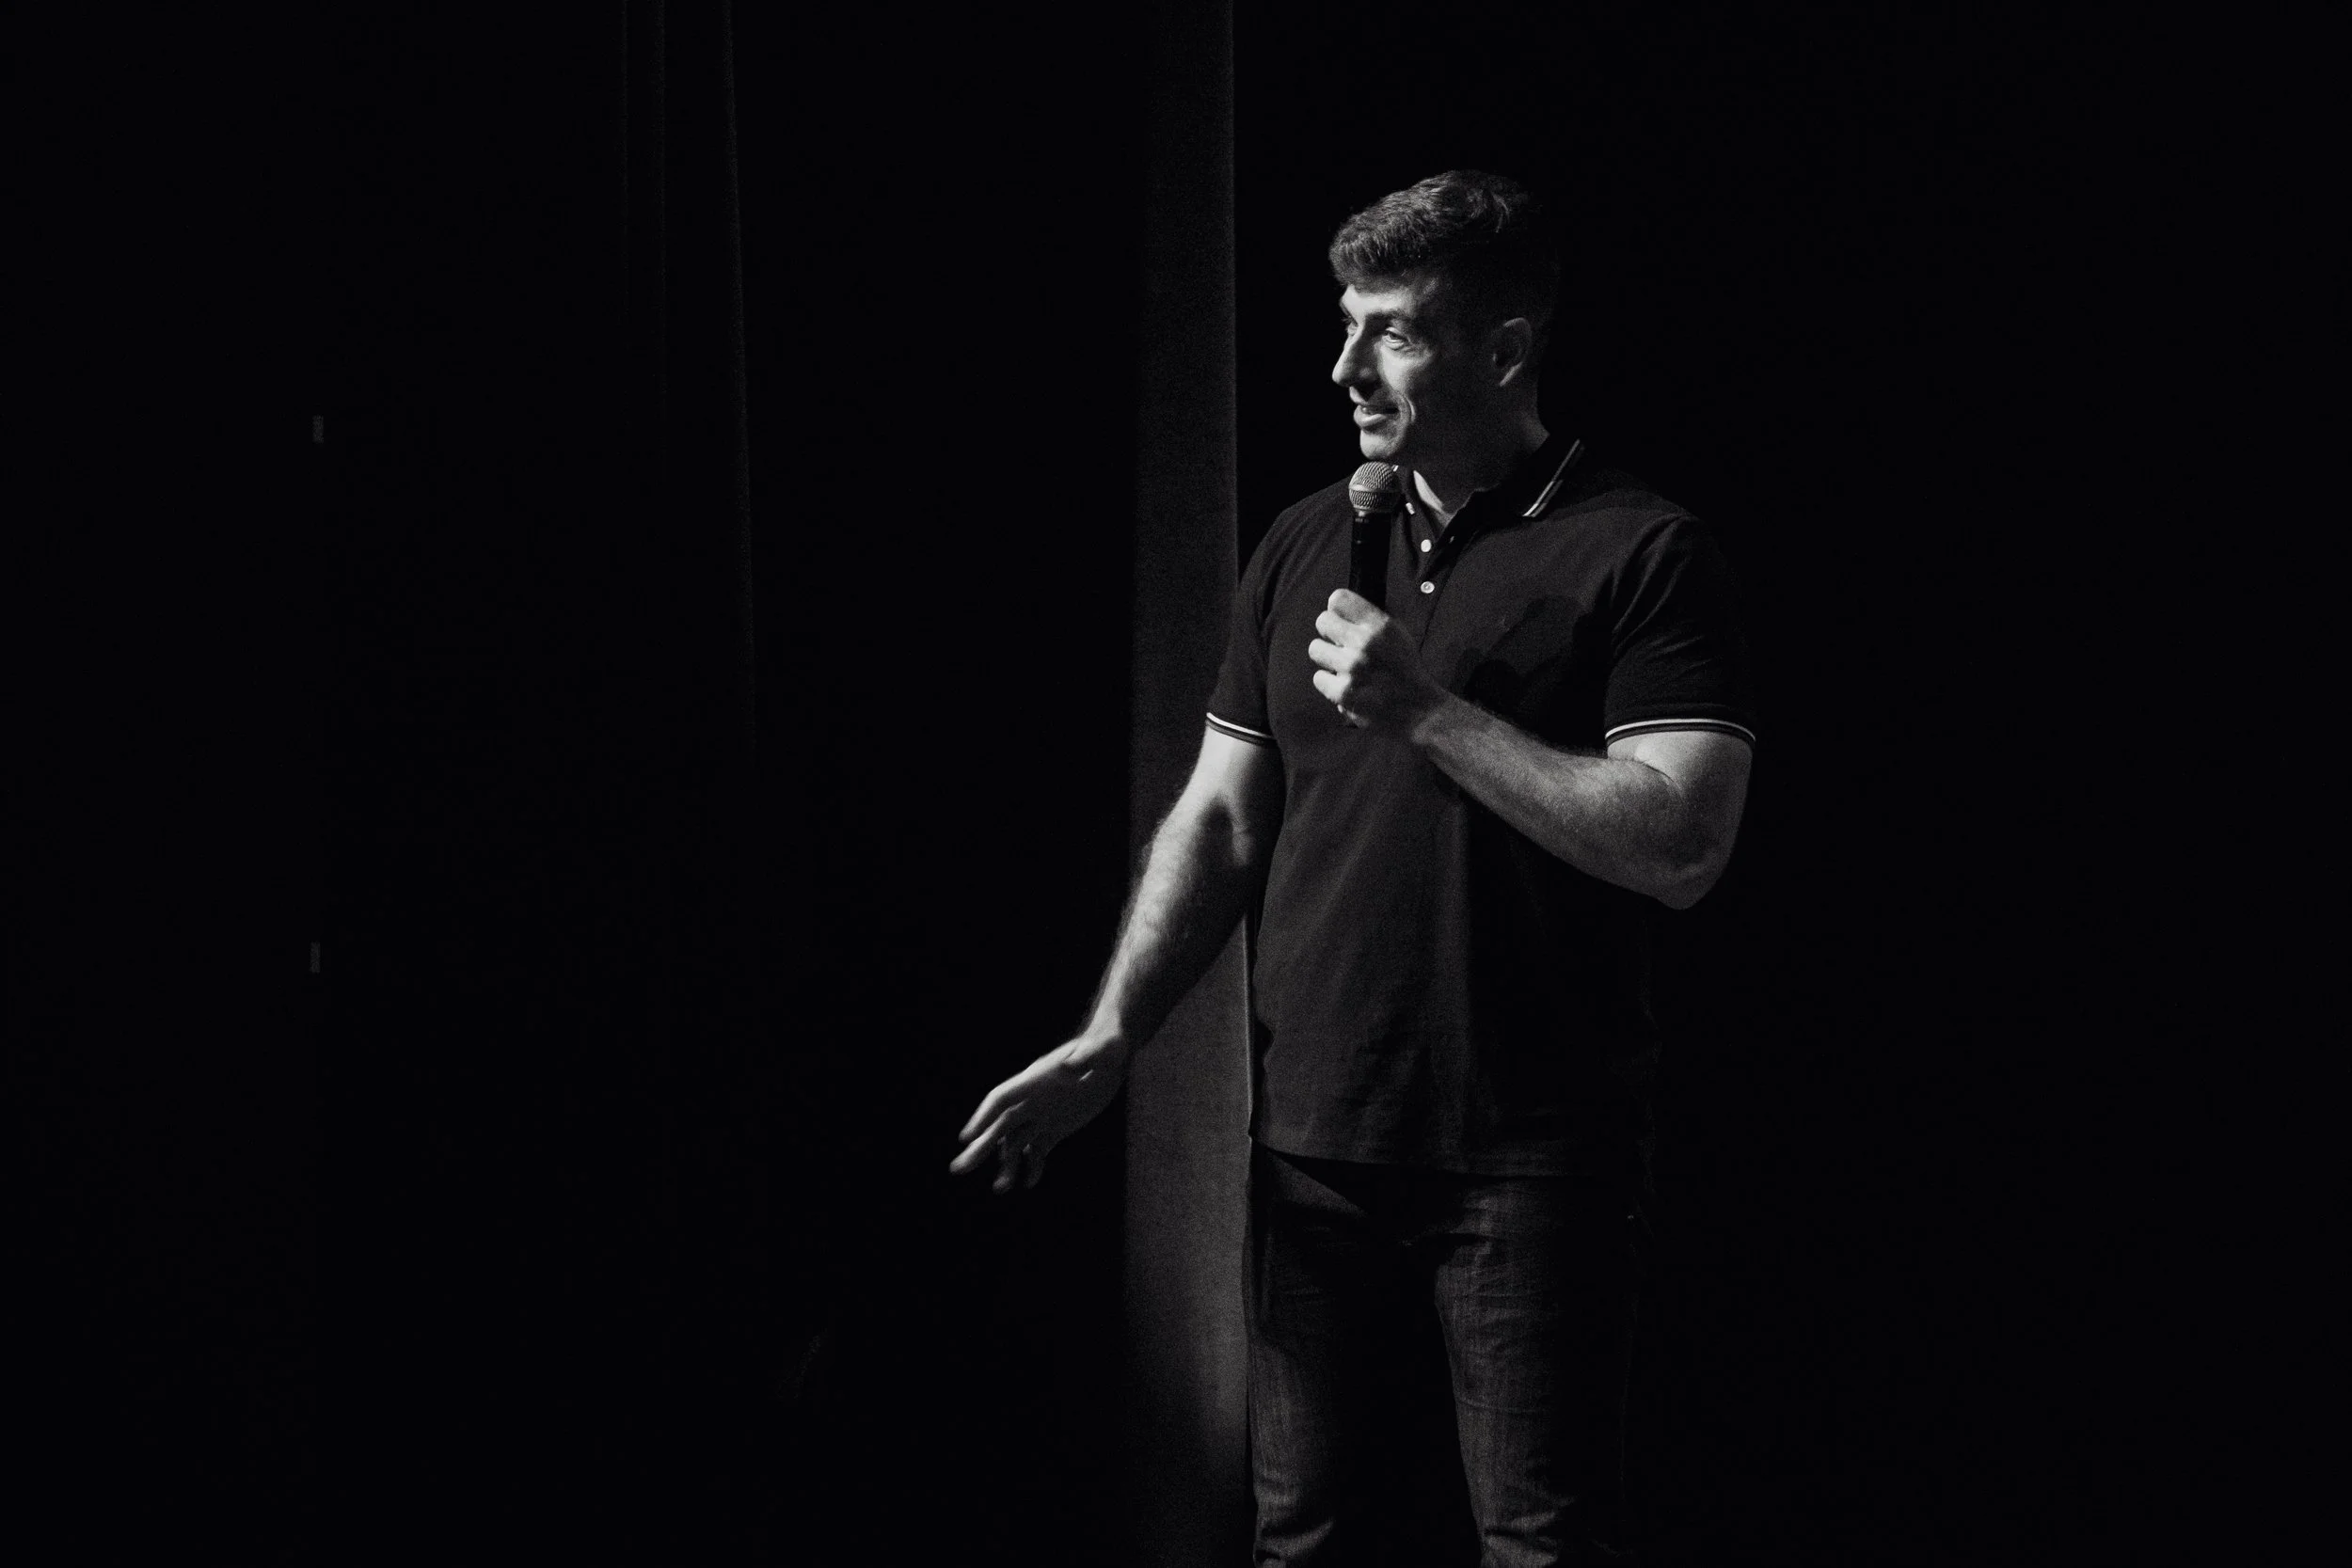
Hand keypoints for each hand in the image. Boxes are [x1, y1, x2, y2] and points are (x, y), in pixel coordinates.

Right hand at [949, 1036, 1130, 1194]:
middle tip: (957, 1169)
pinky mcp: (1056, 1127)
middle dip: (979, 1148)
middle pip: (999, 1126)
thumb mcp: (1102, 1051)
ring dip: (1006, 1165)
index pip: (1001, 1099)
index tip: (967, 1138)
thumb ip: (1085, 1058)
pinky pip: (1038, 1150)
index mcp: (1036, 1080)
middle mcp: (1033, 1099)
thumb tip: (1070, 1067)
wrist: (1113, 1053)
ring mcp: (1042, 1115)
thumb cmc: (1107, 1046)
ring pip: (1015, 1143)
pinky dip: (1033, 1166)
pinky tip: (1030, 1182)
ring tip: (1001, 1188)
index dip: (983, 1117)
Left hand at [1308, 589, 1446, 738]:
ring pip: (1316, 649)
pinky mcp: (1342, 692)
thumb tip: (1339, 611)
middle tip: (1342, 646)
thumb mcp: (1398, 635)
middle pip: (1322, 621)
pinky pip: (1319, 678)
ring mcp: (1351, 668)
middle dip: (1331, 633)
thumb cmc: (1406, 670)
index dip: (1338, 611)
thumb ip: (1370, 621)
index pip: (1338, 599)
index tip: (1343, 621)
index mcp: (1380, 625)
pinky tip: (1345, 686)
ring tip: (1344, 667)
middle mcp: (1364, 643)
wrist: (1418, 709)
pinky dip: (1329, 683)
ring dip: (1328, 658)